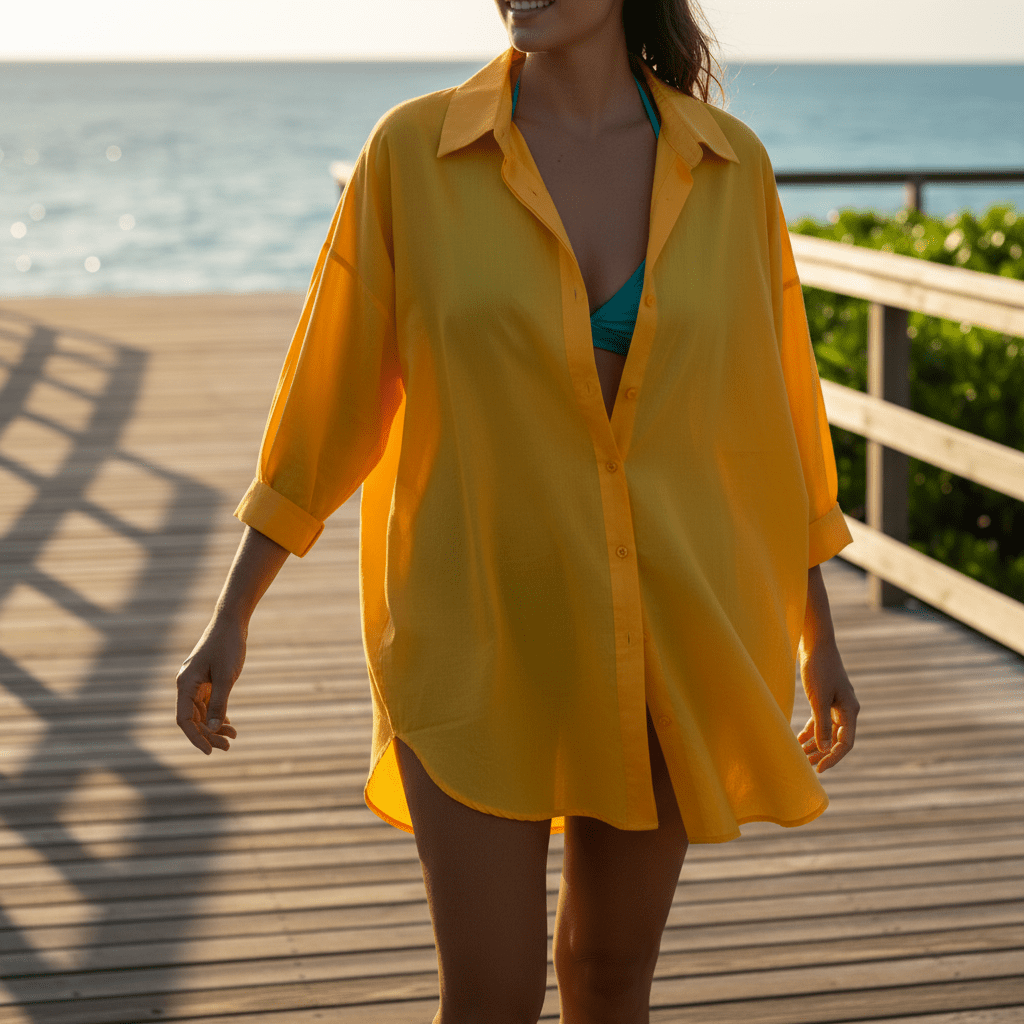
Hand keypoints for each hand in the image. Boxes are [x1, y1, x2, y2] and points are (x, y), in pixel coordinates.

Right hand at [175, 619, 244, 754]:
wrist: (231, 623)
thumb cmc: (228, 646)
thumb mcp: (227, 677)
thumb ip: (220, 703)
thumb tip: (214, 729)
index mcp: (186, 685)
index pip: (184, 719)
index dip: (195, 738)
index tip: (210, 752)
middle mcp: (187, 685)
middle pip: (194, 719)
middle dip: (209, 735)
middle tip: (228, 746)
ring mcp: (196, 682)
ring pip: (202, 712)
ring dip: (215, 726)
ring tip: (232, 737)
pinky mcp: (207, 679)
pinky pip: (208, 703)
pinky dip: (217, 714)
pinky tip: (228, 724)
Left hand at [797, 640, 858, 772]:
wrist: (816, 644)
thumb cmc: (818, 668)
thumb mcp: (819, 698)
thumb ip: (822, 723)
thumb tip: (823, 749)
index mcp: (849, 710)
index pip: (845, 743)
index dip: (833, 757)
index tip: (818, 768)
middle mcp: (846, 709)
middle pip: (837, 740)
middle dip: (822, 754)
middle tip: (806, 765)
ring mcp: (836, 704)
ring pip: (828, 731)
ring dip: (815, 744)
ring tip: (800, 755)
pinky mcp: (825, 698)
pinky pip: (820, 721)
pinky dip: (811, 730)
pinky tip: (799, 739)